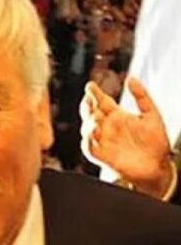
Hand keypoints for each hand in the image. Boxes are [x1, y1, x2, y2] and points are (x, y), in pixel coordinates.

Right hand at [80, 77, 172, 198]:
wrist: (159, 165)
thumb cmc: (156, 142)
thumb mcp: (152, 114)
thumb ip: (141, 96)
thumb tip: (130, 78)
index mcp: (117, 117)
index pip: (101, 102)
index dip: (94, 93)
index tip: (90, 85)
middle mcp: (107, 128)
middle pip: (90, 113)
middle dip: (87, 106)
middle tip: (89, 99)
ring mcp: (103, 141)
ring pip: (87, 129)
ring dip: (88, 122)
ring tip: (95, 116)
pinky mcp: (102, 155)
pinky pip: (89, 147)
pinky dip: (87, 140)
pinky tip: (92, 132)